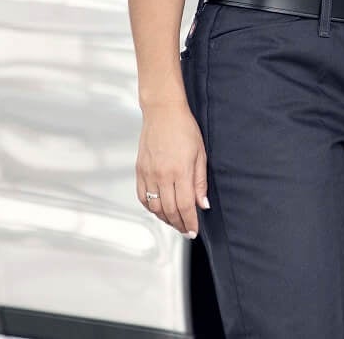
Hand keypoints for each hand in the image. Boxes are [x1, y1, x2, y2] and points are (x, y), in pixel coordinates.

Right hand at [136, 101, 208, 237]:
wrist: (162, 112)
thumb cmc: (184, 128)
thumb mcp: (200, 153)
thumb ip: (200, 181)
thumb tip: (203, 203)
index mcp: (179, 171)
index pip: (185, 206)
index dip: (189, 222)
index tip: (193, 231)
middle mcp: (162, 175)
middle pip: (169, 210)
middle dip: (179, 224)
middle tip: (186, 230)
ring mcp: (148, 173)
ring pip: (154, 207)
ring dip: (165, 218)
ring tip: (174, 221)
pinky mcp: (139, 170)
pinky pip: (142, 197)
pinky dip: (150, 207)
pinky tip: (158, 209)